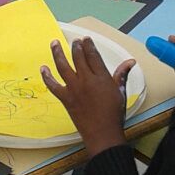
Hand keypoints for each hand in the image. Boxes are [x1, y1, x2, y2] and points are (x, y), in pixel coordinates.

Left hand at [42, 37, 134, 155]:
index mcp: (101, 77)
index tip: (85, 39)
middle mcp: (86, 80)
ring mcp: (74, 89)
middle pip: (78, 57)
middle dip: (76, 46)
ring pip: (63, 66)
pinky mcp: (66, 98)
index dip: (88, 45)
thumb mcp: (120, 93)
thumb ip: (122, 75)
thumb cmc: (114, 115)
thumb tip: (130, 62)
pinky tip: (43, 68)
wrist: (102, 134)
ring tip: (54, 43)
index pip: (93, 55)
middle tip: (75, 41)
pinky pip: (53, 85)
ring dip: (58, 53)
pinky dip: (47, 77)